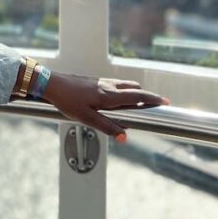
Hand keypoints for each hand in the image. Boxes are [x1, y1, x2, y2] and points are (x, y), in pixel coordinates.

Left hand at [42, 72, 169, 140]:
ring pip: (124, 85)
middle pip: (134, 89)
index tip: (165, 102)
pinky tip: (118, 99)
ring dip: (134, 92)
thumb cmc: (68, 101)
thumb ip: (106, 127)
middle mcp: (108, 86)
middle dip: (146, 96)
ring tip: (139, 104)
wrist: (52, 84)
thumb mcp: (87, 118)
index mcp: (109, 96)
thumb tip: (125, 137)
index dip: (152, 99)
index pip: (137, 96)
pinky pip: (115, 85)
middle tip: (155, 105)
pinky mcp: (94, 81)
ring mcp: (101, 82)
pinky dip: (123, 90)